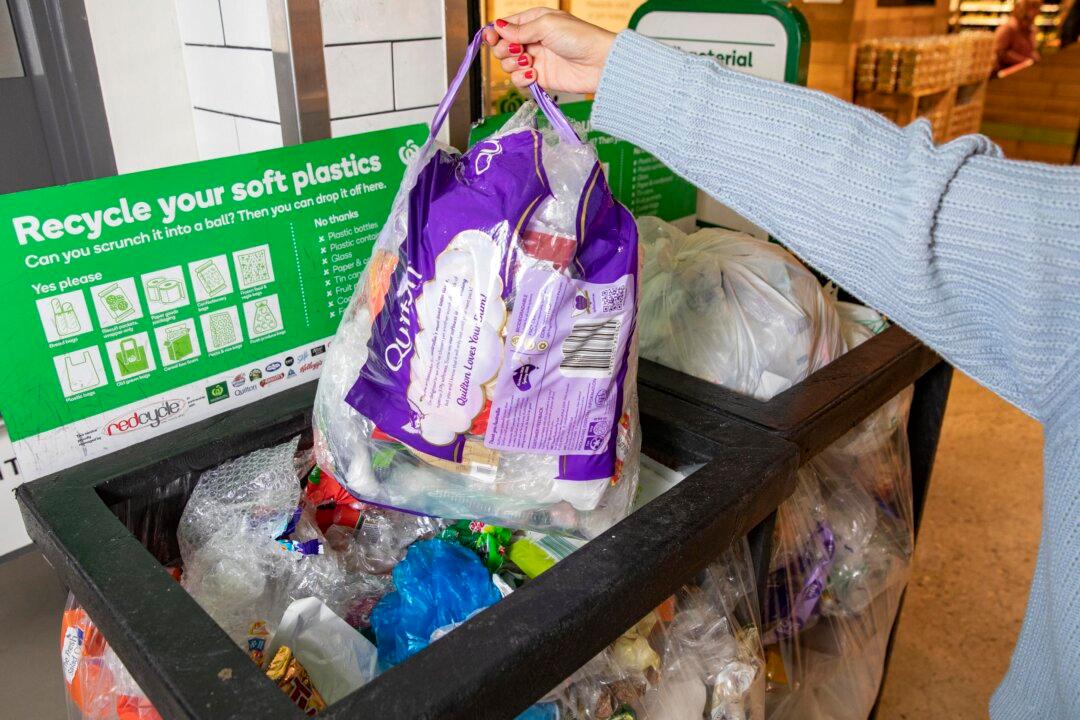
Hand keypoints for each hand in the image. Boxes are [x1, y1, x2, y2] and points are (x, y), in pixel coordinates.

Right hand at [483, 9, 615, 93]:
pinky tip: (535, 75)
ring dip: (514, 65)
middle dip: (505, 50)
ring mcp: (535, 60)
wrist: (599, 64)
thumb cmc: (578, 37)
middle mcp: (532, 40)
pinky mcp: (540, 79)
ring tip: (529, 63)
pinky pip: (519, 81)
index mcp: (533, 22)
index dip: (494, 33)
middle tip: (519, 50)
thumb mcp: (546, 25)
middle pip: (502, 47)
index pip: (505, 27)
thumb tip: (497, 28)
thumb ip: (520, 29)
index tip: (490, 38)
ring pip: (508, 65)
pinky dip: (522, 79)